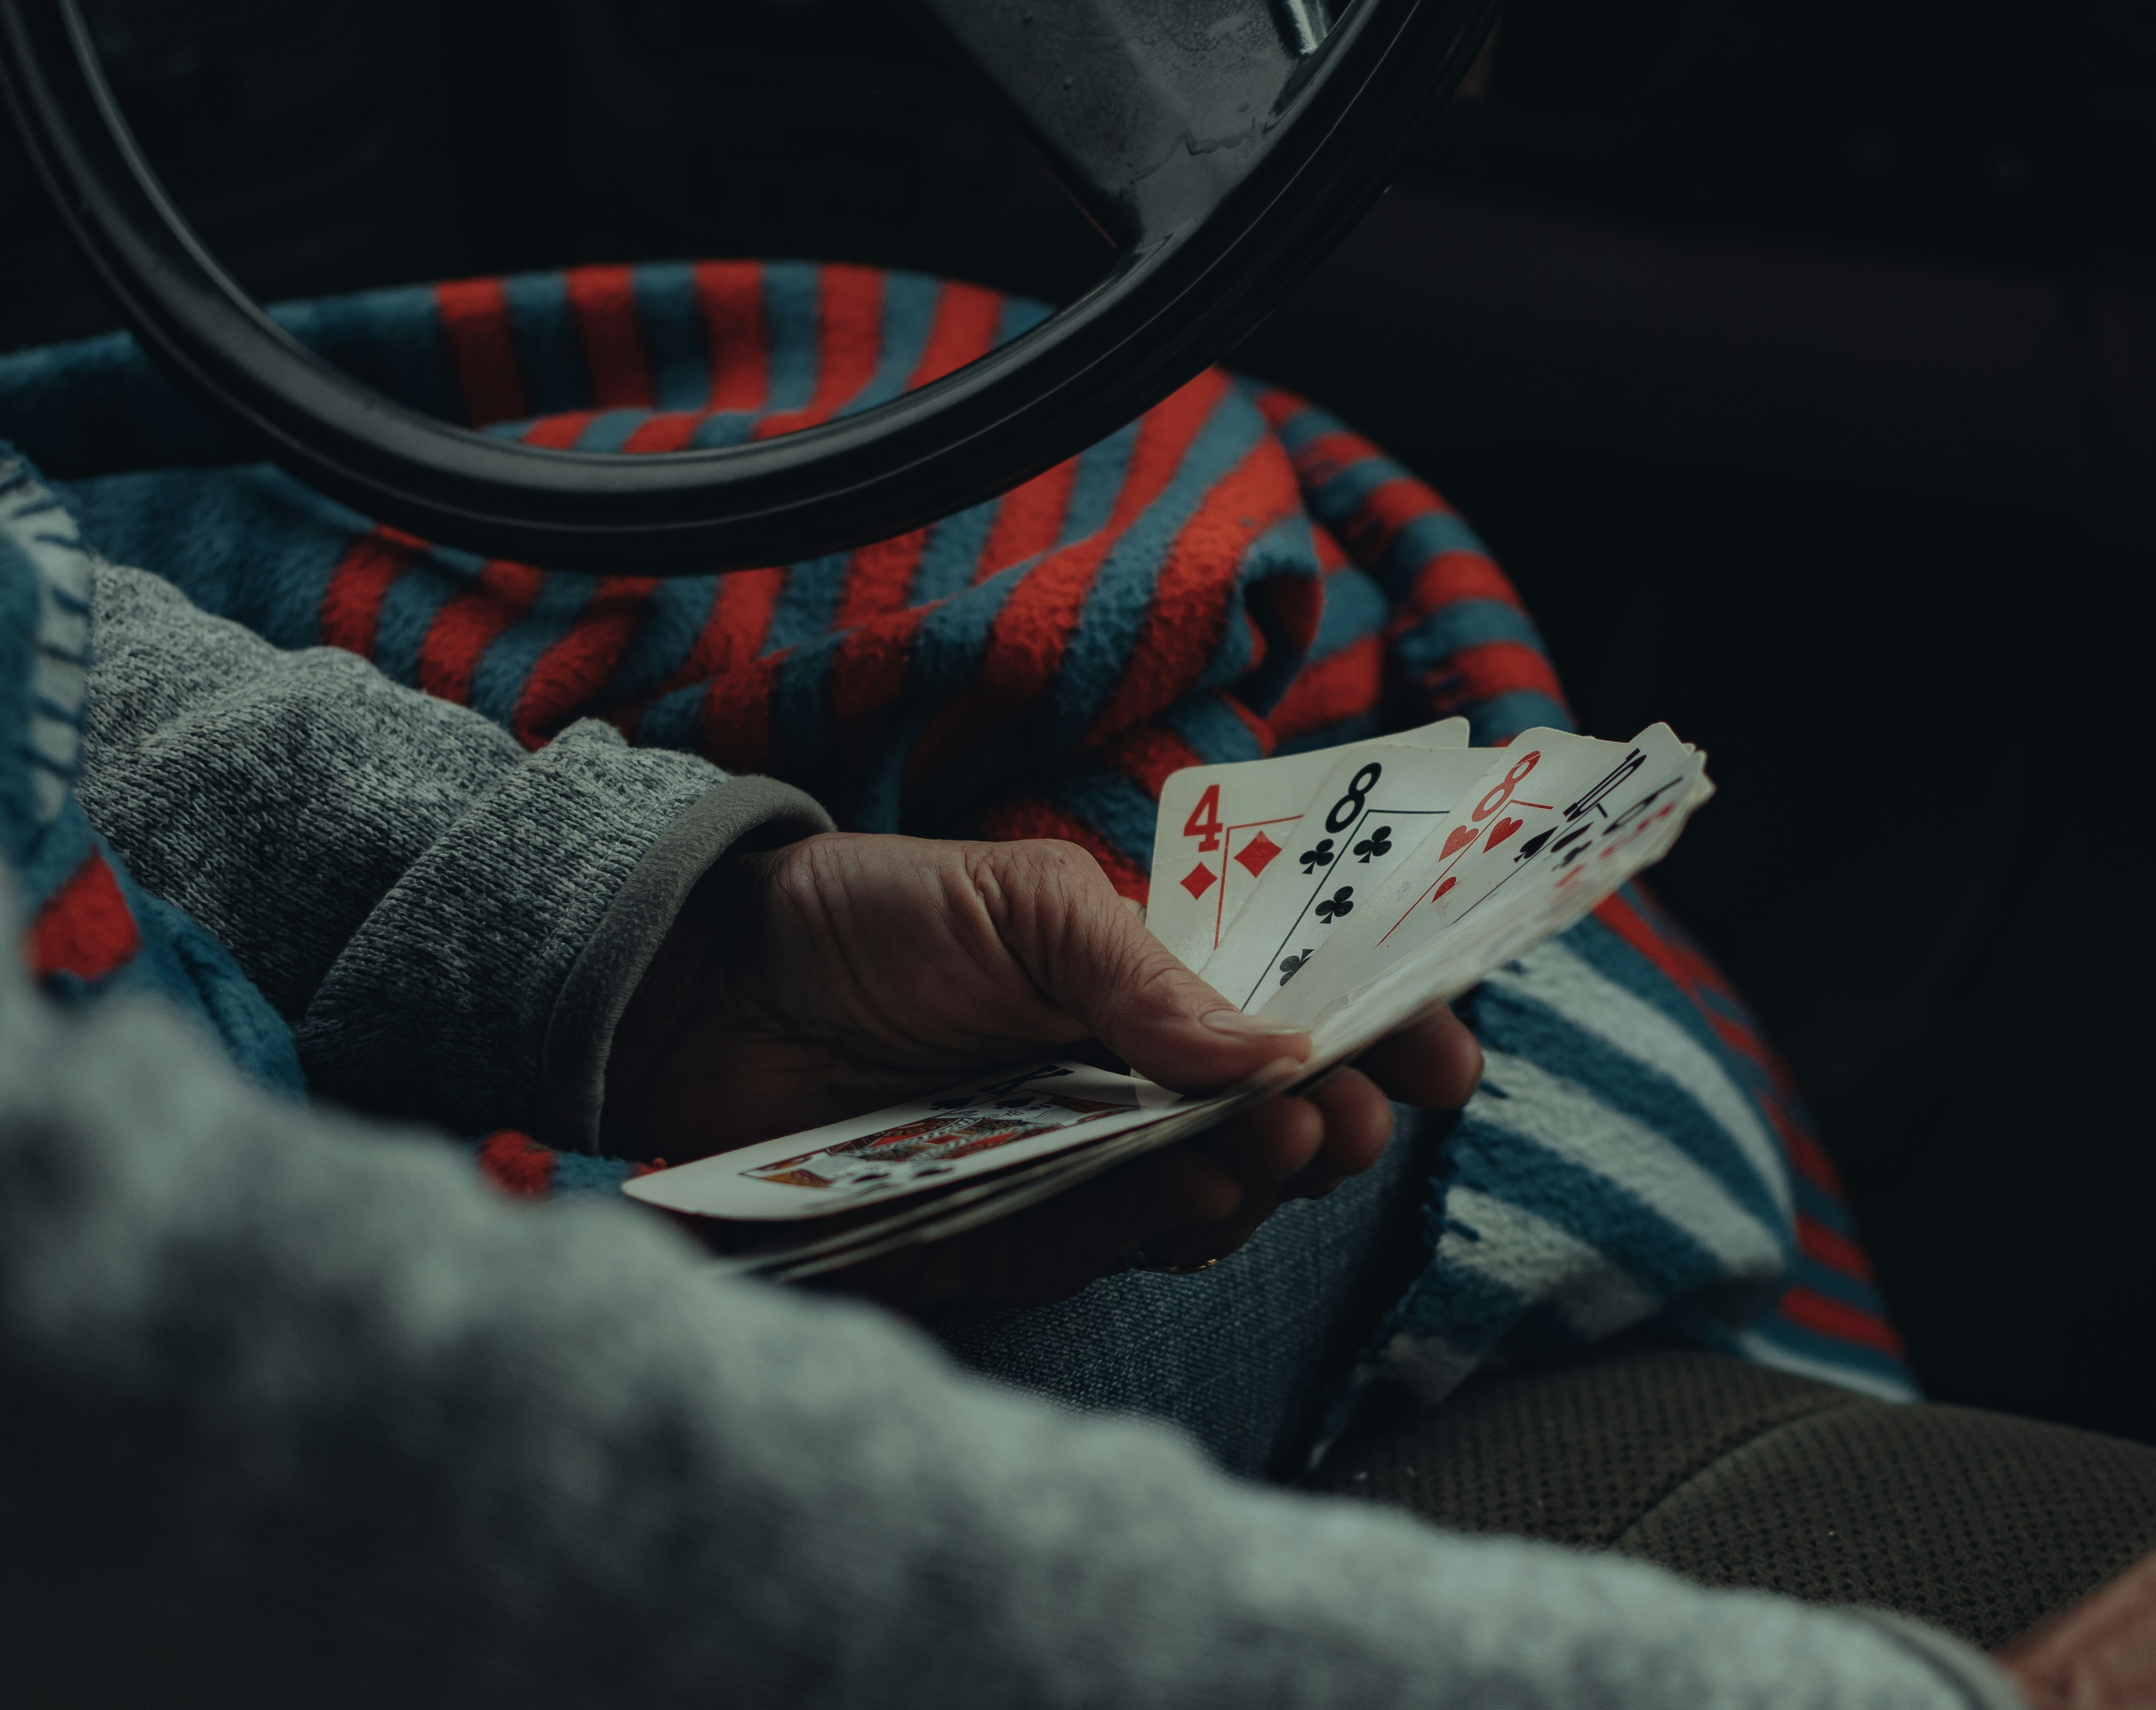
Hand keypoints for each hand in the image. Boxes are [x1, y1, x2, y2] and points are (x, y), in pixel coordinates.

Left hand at [603, 832, 1481, 1304]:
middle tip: (1343, 1114)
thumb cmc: (874, 917)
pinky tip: (1180, 1196)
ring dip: (1251, 1184)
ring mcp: (1071, 1171)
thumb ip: (1151, 977)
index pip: (1300, 1028)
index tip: (1449, 1058)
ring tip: (1264, 1147)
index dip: (1386, 1041)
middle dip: (1332, 1126)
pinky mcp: (999, 1240)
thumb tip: (1280, 1052)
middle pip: (1277, 1134)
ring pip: (1207, 1208)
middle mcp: (1130, 1091)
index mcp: (1155, 995)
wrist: (706, 990)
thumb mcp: (1029, 899)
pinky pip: (1098, 1256)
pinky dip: (1146, 1231)